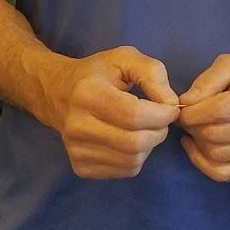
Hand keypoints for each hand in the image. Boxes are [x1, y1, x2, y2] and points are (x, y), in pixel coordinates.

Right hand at [35, 46, 180, 178]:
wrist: (58, 94)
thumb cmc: (97, 73)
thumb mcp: (125, 58)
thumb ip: (153, 73)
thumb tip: (171, 105)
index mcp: (88, 94)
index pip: (134, 115)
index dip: (162, 115)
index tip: (171, 109)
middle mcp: (77, 126)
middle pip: (135, 143)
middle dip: (159, 131)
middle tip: (161, 119)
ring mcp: (76, 150)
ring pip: (132, 160)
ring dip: (150, 145)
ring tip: (145, 128)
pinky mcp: (81, 167)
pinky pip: (125, 171)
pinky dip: (137, 157)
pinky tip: (130, 139)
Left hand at [176, 54, 229, 181]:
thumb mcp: (229, 65)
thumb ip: (205, 81)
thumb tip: (185, 104)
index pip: (218, 112)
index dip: (192, 114)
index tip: (181, 110)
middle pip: (215, 136)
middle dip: (192, 128)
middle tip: (186, 120)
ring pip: (216, 156)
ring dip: (196, 144)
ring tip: (194, 130)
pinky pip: (222, 173)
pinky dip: (201, 162)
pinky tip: (196, 147)